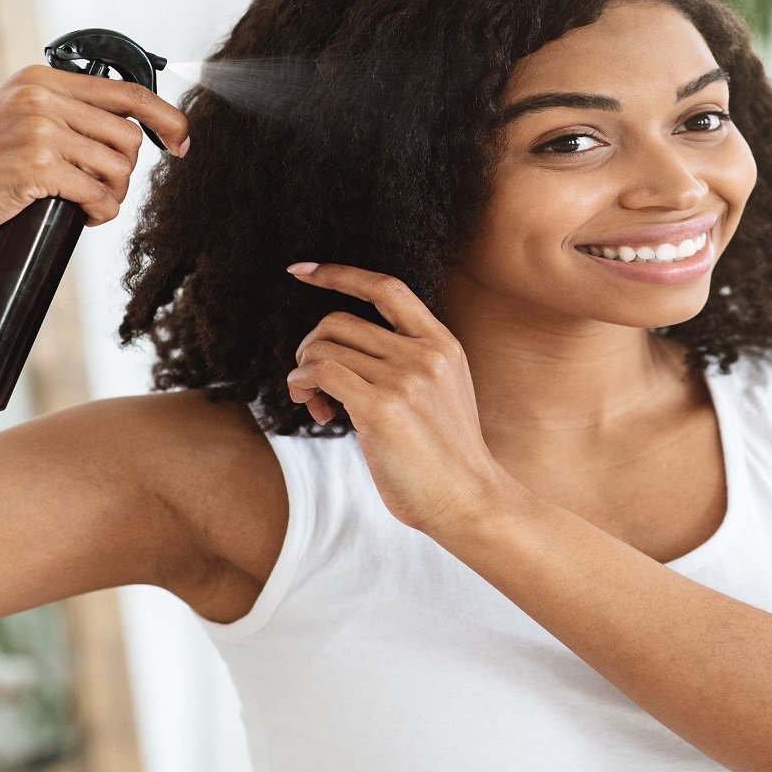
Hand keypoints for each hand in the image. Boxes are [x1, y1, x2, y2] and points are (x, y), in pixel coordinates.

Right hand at [0, 64, 189, 244]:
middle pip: (129, 136)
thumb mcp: (11, 115)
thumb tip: (127, 125)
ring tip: (89, 202)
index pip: (128, 92)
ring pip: (119, 167)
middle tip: (104, 188)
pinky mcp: (35, 167)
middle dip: (127, 170)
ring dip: (114, 194)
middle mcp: (40, 97)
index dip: (168, 119)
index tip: (182, 143)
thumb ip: (60, 110)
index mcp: (40, 79)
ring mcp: (38, 130)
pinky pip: (98, 194)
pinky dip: (100, 212)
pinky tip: (84, 215)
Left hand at [284, 261, 518, 531]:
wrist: (468, 500)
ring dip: (302, 374)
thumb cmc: (444, 456)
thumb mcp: (441, 392)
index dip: (340, 274)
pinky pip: (319, 375)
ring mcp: (405, 379)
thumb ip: (407, 363)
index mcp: (442, 344)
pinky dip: (302, 387)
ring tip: (315, 404)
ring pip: (322, 348)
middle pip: (338, 321)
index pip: (386, 288)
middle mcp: (425, 353)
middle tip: (312, 384)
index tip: (302, 272)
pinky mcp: (381, 408)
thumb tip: (340, 351)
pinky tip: (315, 411)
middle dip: (310, 348)